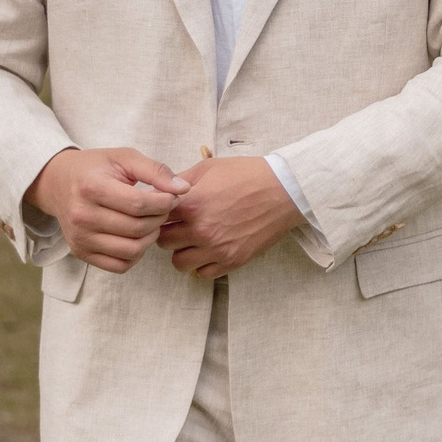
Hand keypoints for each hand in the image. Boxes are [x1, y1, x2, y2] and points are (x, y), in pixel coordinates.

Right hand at [24, 148, 187, 273]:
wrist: (59, 182)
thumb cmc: (96, 168)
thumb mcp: (124, 158)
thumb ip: (155, 170)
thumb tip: (183, 189)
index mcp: (91, 188)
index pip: (138, 204)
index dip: (164, 202)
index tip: (172, 196)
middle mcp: (82, 216)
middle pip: (137, 228)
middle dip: (160, 219)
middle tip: (163, 208)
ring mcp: (79, 238)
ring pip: (131, 251)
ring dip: (150, 238)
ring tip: (152, 222)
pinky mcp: (81, 253)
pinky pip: (119, 266)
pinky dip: (136, 255)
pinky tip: (138, 237)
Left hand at [157, 156, 302, 279]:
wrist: (285, 190)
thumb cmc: (248, 175)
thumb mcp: (210, 168)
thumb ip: (181, 181)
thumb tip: (160, 191)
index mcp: (192, 204)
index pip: (157, 217)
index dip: (159, 213)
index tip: (168, 211)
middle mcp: (201, 230)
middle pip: (163, 242)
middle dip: (169, 232)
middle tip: (180, 225)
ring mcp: (217, 248)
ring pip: (179, 262)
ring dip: (183, 251)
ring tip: (194, 239)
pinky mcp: (233, 261)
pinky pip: (202, 273)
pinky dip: (202, 264)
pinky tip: (210, 249)